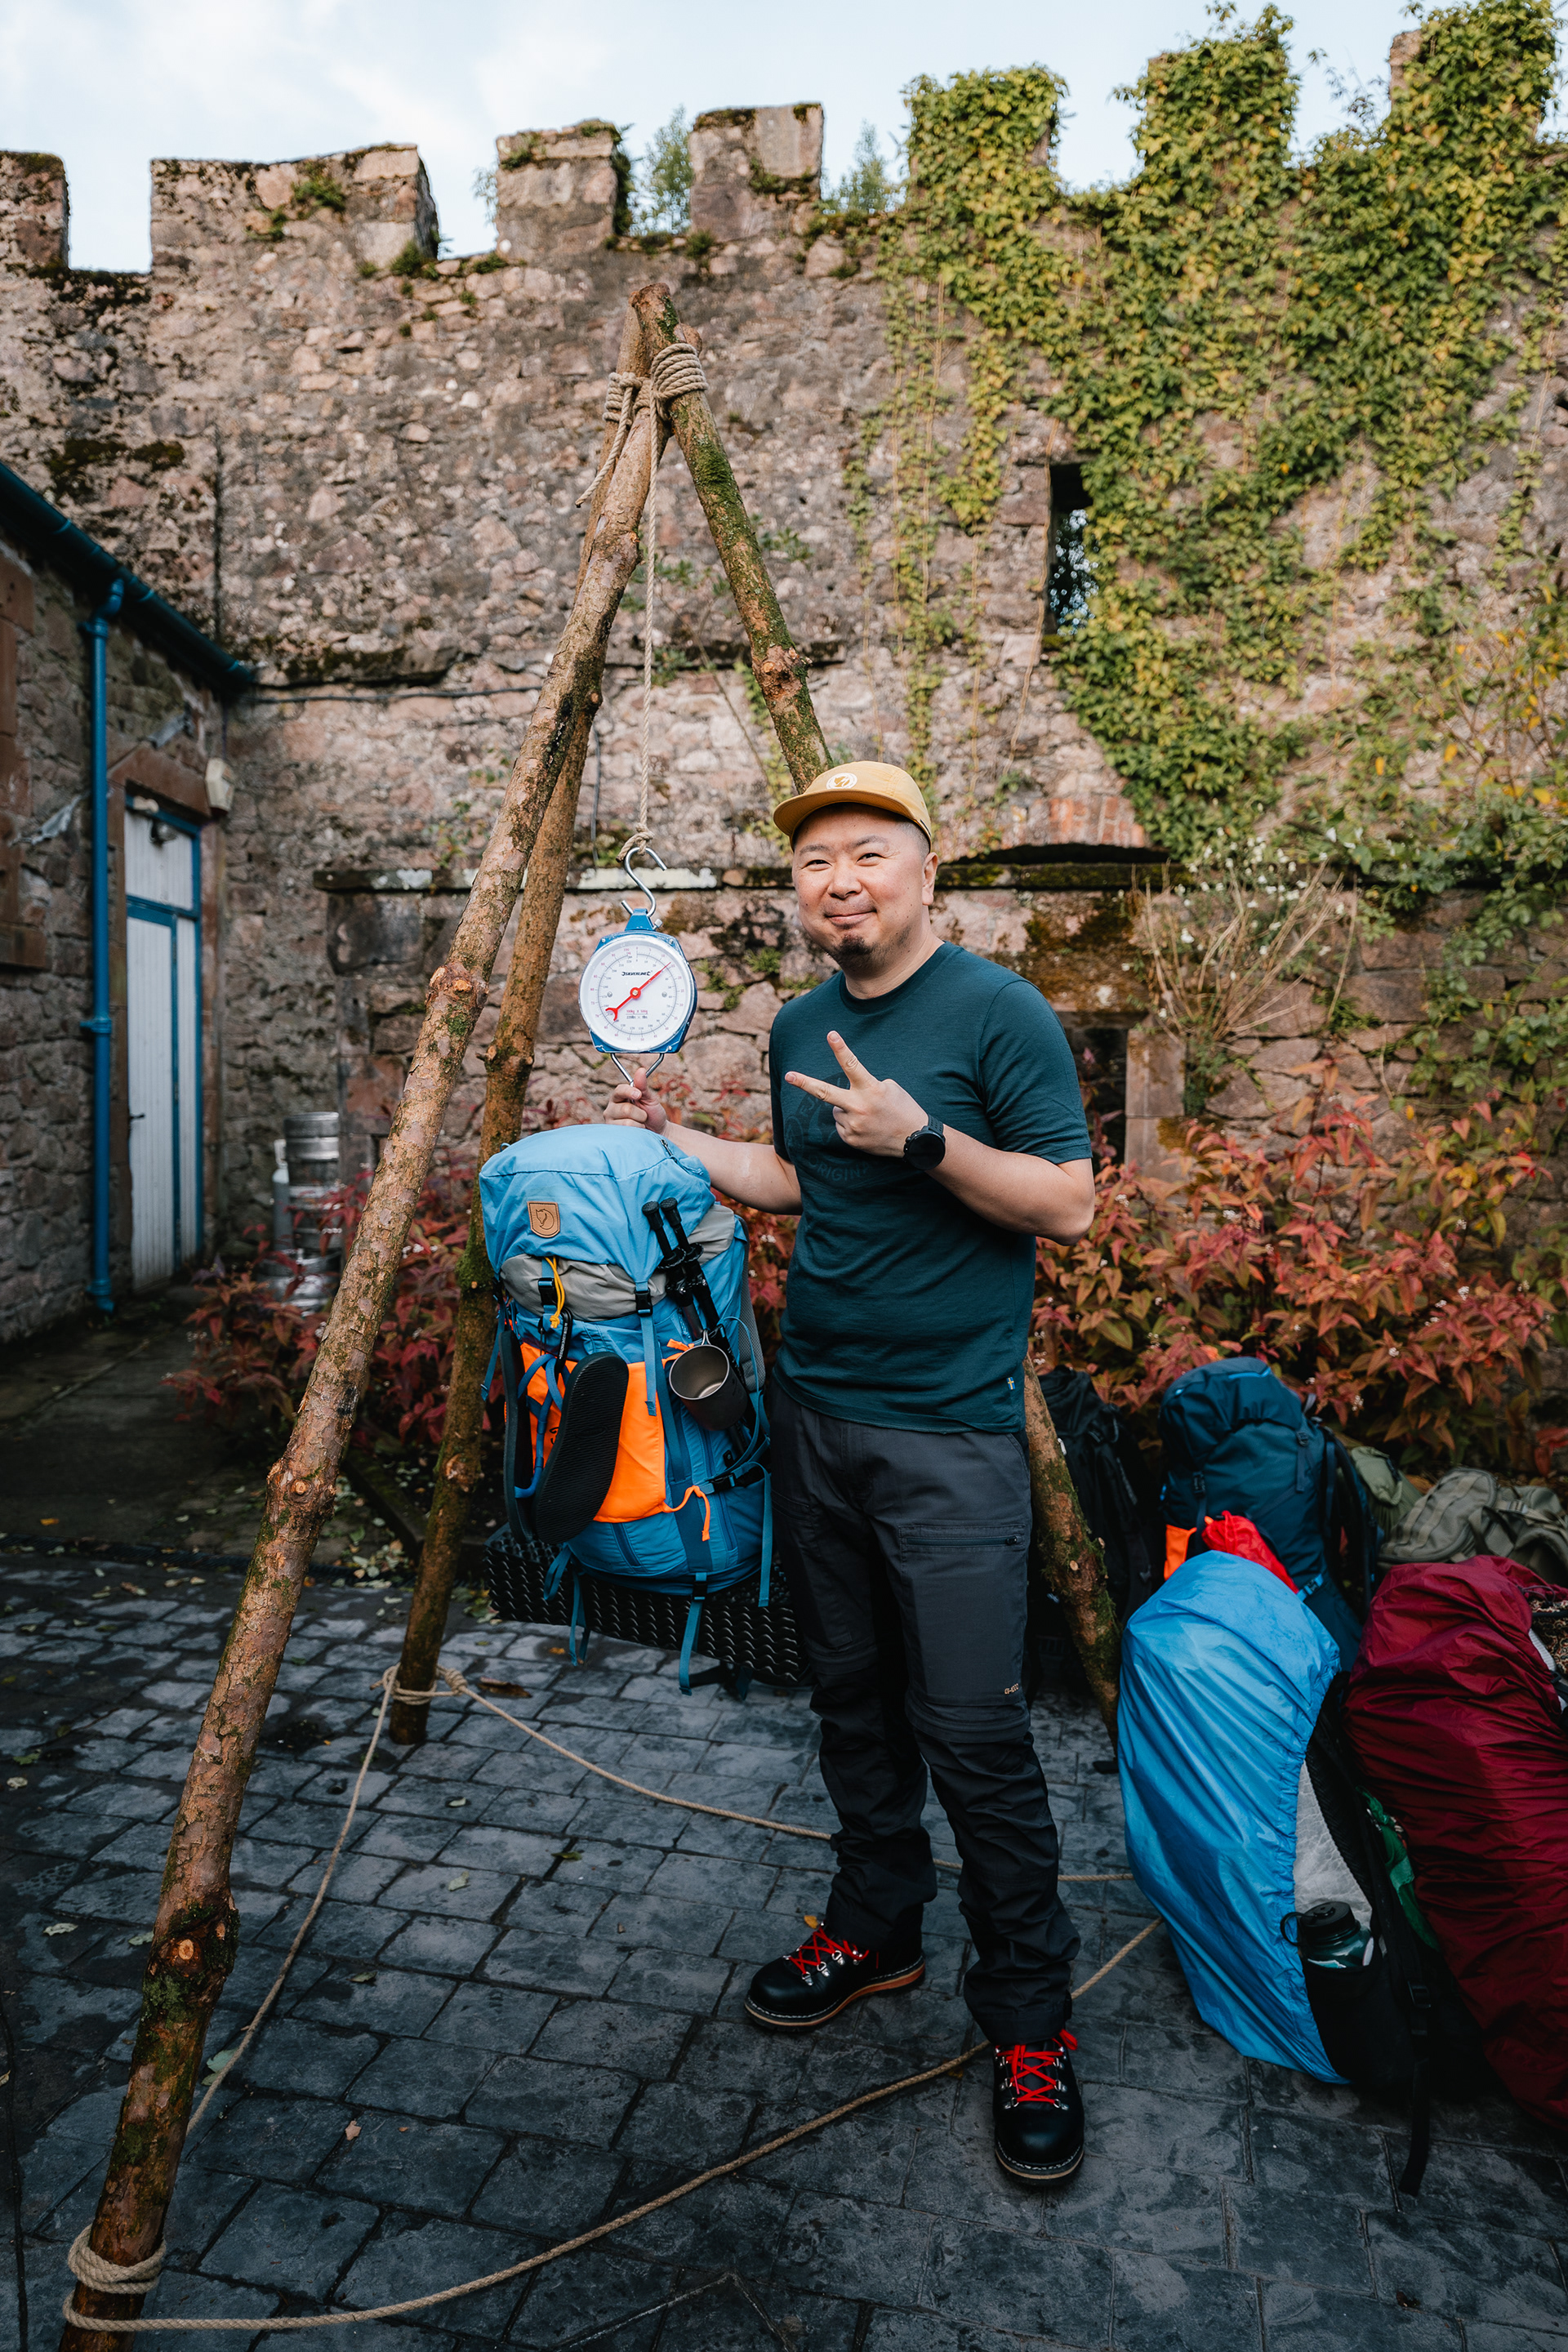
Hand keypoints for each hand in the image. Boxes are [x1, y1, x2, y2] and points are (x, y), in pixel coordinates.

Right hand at [606, 1061, 667, 1133]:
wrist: (658, 1131)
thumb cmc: (653, 1114)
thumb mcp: (650, 1099)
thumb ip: (643, 1086)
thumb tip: (640, 1070)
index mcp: (619, 1097)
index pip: (619, 1090)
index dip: (629, 1092)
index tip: (639, 1095)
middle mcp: (611, 1108)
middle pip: (626, 1109)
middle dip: (641, 1114)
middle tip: (643, 1115)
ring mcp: (611, 1122)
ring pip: (628, 1122)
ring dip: (640, 1123)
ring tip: (641, 1124)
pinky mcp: (614, 1134)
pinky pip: (628, 1132)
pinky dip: (638, 1131)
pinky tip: (637, 1131)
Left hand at [784, 1031, 929, 1157]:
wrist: (916, 1140)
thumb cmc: (903, 1109)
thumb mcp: (890, 1088)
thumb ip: (865, 1085)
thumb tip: (846, 1093)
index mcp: (871, 1089)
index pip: (852, 1065)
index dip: (840, 1049)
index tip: (830, 1034)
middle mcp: (859, 1107)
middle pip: (825, 1093)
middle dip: (804, 1083)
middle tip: (788, 1076)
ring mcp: (853, 1125)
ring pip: (837, 1110)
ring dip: (848, 1110)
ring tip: (869, 1116)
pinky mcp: (850, 1139)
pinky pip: (842, 1125)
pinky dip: (851, 1124)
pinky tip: (868, 1127)